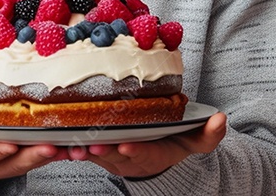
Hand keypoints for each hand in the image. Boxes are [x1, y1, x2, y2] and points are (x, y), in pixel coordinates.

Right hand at [0, 119, 70, 181]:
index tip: (7, 146)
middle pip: (15, 163)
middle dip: (32, 156)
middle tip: (48, 147)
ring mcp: (11, 160)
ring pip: (33, 160)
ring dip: (51, 154)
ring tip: (68, 146)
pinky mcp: (27, 153)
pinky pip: (44, 153)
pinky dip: (61, 150)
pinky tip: (75, 142)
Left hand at [69, 111, 226, 178]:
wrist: (152, 151)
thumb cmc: (172, 142)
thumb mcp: (193, 140)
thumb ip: (208, 134)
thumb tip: (221, 119)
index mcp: (151, 153)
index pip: (142, 153)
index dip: (134, 151)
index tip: (126, 146)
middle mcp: (128, 156)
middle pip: (113, 155)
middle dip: (103, 151)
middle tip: (94, 144)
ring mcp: (109, 154)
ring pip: (93, 153)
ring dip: (81, 150)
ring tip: (71, 145)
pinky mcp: (94, 147)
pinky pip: (78, 147)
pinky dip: (66, 145)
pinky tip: (53, 140)